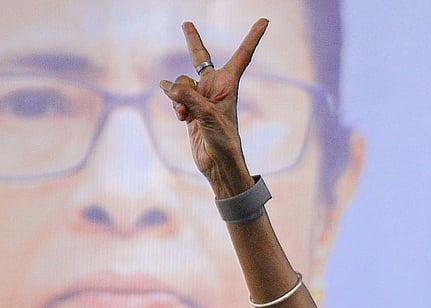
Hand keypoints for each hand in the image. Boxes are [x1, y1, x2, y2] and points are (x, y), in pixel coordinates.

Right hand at [159, 19, 267, 196]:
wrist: (218, 164)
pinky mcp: (190, 109)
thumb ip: (187, 98)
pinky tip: (183, 121)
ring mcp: (201, 98)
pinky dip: (175, 107)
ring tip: (185, 116)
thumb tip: (166, 85)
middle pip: (199, 58)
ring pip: (180, 84)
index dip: (253, 37)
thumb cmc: (224, 142)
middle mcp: (215, 87)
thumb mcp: (207, 117)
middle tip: (186, 23)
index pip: (242, 55)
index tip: (264, 20)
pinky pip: (175, 98)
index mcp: (229, 84)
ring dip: (178, 98)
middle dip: (192, 41)